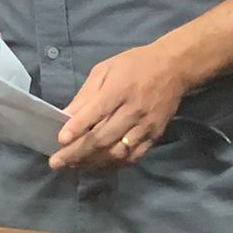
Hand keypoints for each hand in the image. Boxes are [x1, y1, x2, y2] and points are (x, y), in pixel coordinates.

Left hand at [50, 43, 188, 171]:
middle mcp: (134, 110)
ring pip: (117, 152)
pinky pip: (133, 157)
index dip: (77, 127)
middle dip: (77, 153)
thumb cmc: (135, 65)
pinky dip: (114, 165)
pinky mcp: (155, 136)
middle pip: (103, 137)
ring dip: (92, 162)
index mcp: (120, 88)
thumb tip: (66, 117)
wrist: (175, 68)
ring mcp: (146, 126)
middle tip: (56, 163)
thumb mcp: (106, 70)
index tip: (60, 140)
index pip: (97, 111)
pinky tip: (98, 165)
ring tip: (73, 166)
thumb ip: (86, 94)